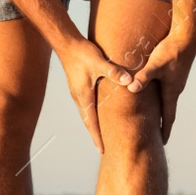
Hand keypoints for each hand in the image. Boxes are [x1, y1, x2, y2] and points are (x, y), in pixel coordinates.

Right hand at [56, 39, 134, 153]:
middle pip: (87, 121)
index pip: (91, 122)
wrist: (66, 44)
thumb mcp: (99, 62)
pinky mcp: (79, 86)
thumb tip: (128, 81)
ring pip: (86, 113)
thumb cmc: (82, 53)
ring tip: (101, 134)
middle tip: (102, 148)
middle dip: (95, 135)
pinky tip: (98, 113)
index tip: (102, 150)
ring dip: (93, 125)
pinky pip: (86, 105)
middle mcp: (79, 97)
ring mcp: (77, 92)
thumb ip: (114, 72)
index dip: (97, 136)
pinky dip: (92, 114)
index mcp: (84, 95)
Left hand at [126, 35, 195, 142]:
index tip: (162, 143)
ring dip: (159, 110)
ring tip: (152, 118)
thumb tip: (132, 89)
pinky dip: (157, 96)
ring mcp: (175, 80)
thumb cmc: (171, 50)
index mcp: (172, 91)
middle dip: (161, 124)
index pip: (169, 116)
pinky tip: (151, 94)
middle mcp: (175, 88)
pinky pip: (164, 88)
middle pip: (167, 110)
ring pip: (165, 99)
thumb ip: (143, 77)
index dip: (165, 130)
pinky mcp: (173, 72)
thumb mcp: (155, 65)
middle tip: (155, 136)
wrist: (187, 35)